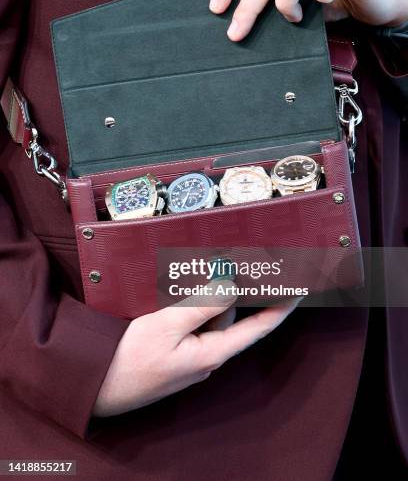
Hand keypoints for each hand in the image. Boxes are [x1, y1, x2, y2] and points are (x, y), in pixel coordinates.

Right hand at [92, 284, 300, 416]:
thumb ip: (201, 304)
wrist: (95, 386)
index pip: (258, 327)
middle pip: (230, 315)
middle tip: (239, 259)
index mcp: (212, 353)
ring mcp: (190, 355)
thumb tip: (231, 284)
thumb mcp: (165, 326)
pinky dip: (194, 304)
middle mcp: (206, 356)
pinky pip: (193, 323)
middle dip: (234, 288)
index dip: (281, 307)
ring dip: (209, 293)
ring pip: (209, 317)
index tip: (299, 288)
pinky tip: (183, 288)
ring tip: (202, 266)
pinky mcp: (175, 352)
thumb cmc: (128, 361)